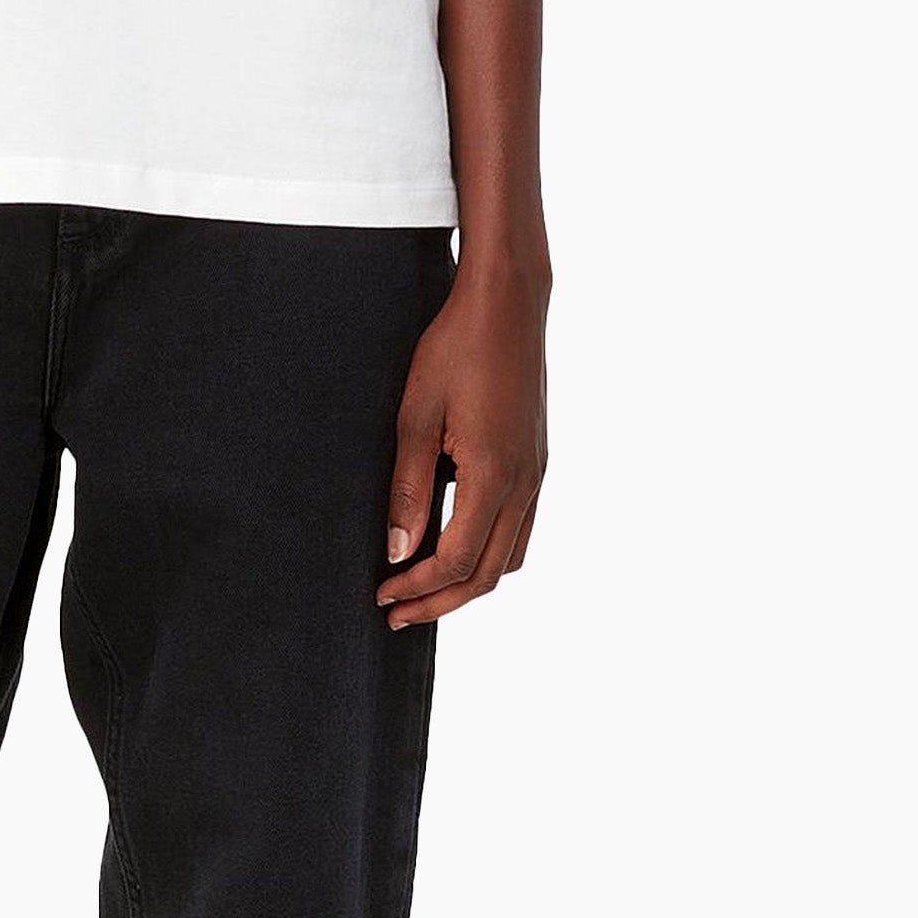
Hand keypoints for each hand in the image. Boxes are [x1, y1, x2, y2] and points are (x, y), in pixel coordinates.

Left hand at [377, 263, 548, 627]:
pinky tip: (455, 546)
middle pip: (488, 575)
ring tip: (423, 588)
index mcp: (493, 477)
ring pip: (510, 558)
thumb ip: (409, 490)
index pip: (455, 561)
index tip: (381, 595)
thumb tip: (399, 553)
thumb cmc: (455, 350)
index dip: (416, 588)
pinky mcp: (537, 463)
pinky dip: (489, 555)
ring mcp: (536, 475)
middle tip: (396, 613)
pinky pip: (520, 530)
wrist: (508, 304)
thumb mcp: (415, 417)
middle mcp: (524, 484)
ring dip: (467, 582)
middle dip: (440, 601)